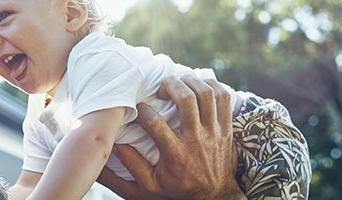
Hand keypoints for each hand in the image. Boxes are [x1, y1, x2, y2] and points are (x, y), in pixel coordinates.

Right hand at [96, 74, 243, 198]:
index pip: (155, 123)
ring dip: (191, 82)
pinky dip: (213, 86)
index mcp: (175, 153)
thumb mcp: (151, 184)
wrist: (214, 195)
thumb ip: (132, 165)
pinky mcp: (226, 129)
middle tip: (161, 86)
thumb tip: (115, 145)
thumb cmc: (179, 188)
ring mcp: (214, 132)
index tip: (137, 107)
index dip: (142, 110)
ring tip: (180, 82)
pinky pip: (224, 99)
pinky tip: (200, 85)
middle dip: (171, 85)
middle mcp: (196, 139)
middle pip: (186, 99)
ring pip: (207, 94)